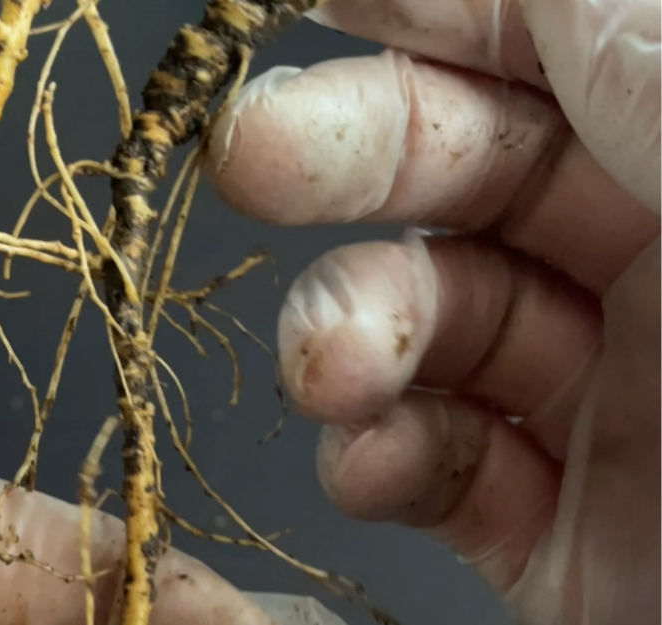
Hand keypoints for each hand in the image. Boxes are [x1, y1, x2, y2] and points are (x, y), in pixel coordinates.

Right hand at [204, 0, 659, 623]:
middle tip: (251, 153)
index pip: (567, 38)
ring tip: (325, 367)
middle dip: (352, 153)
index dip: (441, 8)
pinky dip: (378, 457)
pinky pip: (443, 466)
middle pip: (474, 169)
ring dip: (346, 330)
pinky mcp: (569, 533)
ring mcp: (618, 407)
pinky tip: (365, 460)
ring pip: (433, 320)